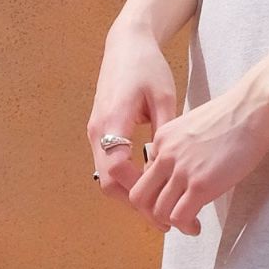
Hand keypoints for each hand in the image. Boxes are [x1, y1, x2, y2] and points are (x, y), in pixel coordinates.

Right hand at [87, 22, 178, 215]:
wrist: (126, 45)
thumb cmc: (147, 68)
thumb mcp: (164, 97)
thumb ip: (165, 132)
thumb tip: (171, 167)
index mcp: (112, 122)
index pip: (116, 171)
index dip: (138, 194)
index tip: (164, 209)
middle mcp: (98, 131)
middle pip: (108, 183)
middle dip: (135, 205)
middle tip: (165, 223)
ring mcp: (97, 133)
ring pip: (107, 178)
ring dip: (131, 196)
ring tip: (160, 212)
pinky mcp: (102, 132)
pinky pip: (111, 166)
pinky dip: (128, 182)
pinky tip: (152, 187)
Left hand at [127, 83, 268, 235]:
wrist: (255, 108)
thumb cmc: (235, 115)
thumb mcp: (195, 126)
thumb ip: (182, 147)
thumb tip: (186, 168)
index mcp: (163, 139)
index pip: (144, 176)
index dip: (155, 194)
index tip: (171, 200)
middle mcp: (165, 155)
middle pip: (140, 197)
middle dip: (153, 214)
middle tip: (171, 219)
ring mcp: (182, 170)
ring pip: (158, 211)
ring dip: (172, 224)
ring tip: (189, 225)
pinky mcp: (201, 184)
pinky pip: (179, 217)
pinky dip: (186, 227)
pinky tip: (197, 226)